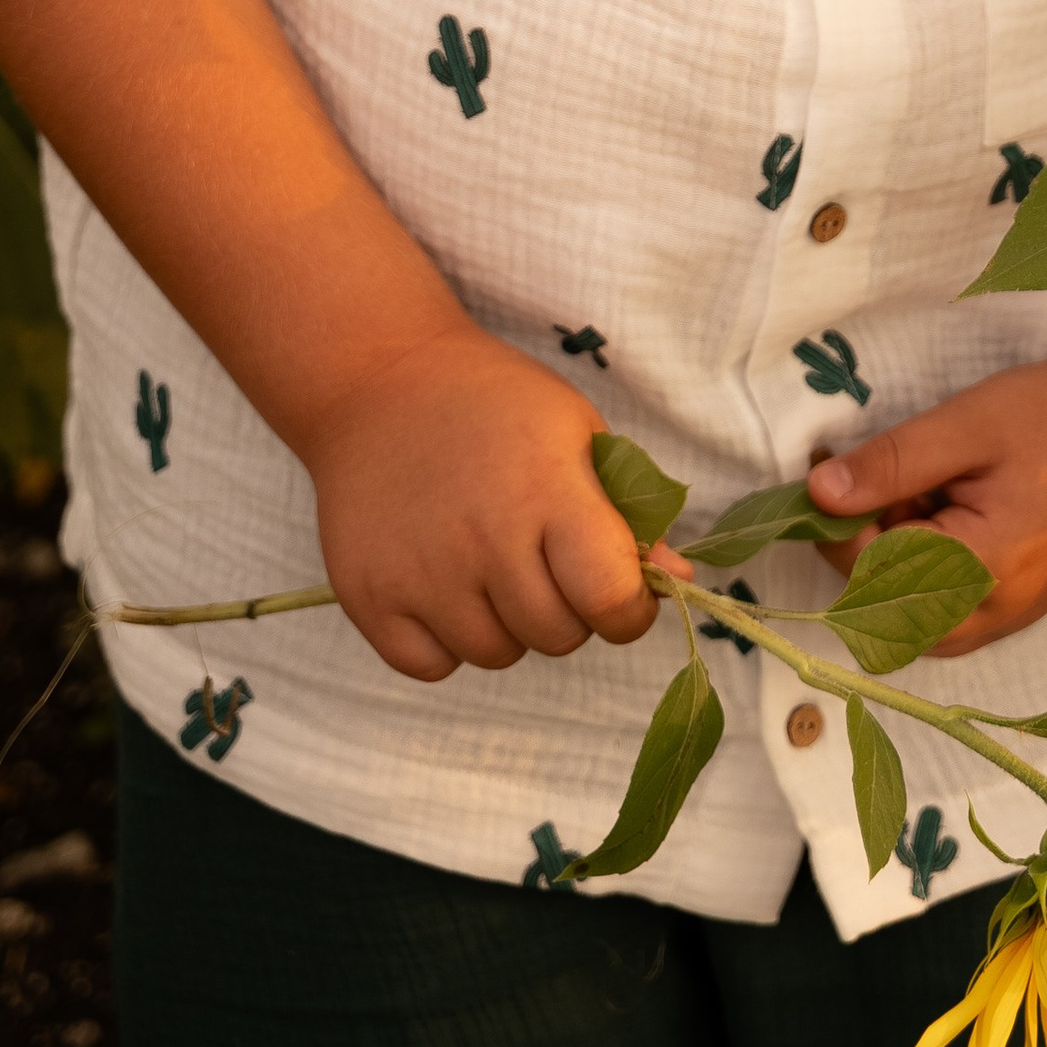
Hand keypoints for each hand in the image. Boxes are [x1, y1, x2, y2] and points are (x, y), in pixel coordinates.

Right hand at [299, 323, 667, 682]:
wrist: (381, 380)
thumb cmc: (496, 403)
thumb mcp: (577, 431)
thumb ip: (631, 512)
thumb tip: (679, 583)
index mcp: (547, 490)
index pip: (609, 597)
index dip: (629, 610)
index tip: (621, 593)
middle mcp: (485, 538)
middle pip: (556, 635)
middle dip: (569, 610)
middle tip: (547, 561)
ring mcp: (421, 573)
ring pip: (496, 655)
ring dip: (507, 625)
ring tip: (492, 563)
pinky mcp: (367, 597)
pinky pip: (430, 666)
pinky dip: (446, 641)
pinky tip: (445, 583)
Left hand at [805, 279, 1046, 653]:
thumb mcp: (967, 425)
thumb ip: (891, 464)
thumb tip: (816, 496)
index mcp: (984, 573)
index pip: (871, 574)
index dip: (837, 521)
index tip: (824, 465)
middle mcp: (998, 614)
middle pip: (888, 609)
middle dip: (867, 542)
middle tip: (886, 471)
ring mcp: (1011, 615)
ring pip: (915, 613)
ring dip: (897, 553)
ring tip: (927, 484)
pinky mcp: (1019, 602)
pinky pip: (949, 605)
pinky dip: (928, 559)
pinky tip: (949, 502)